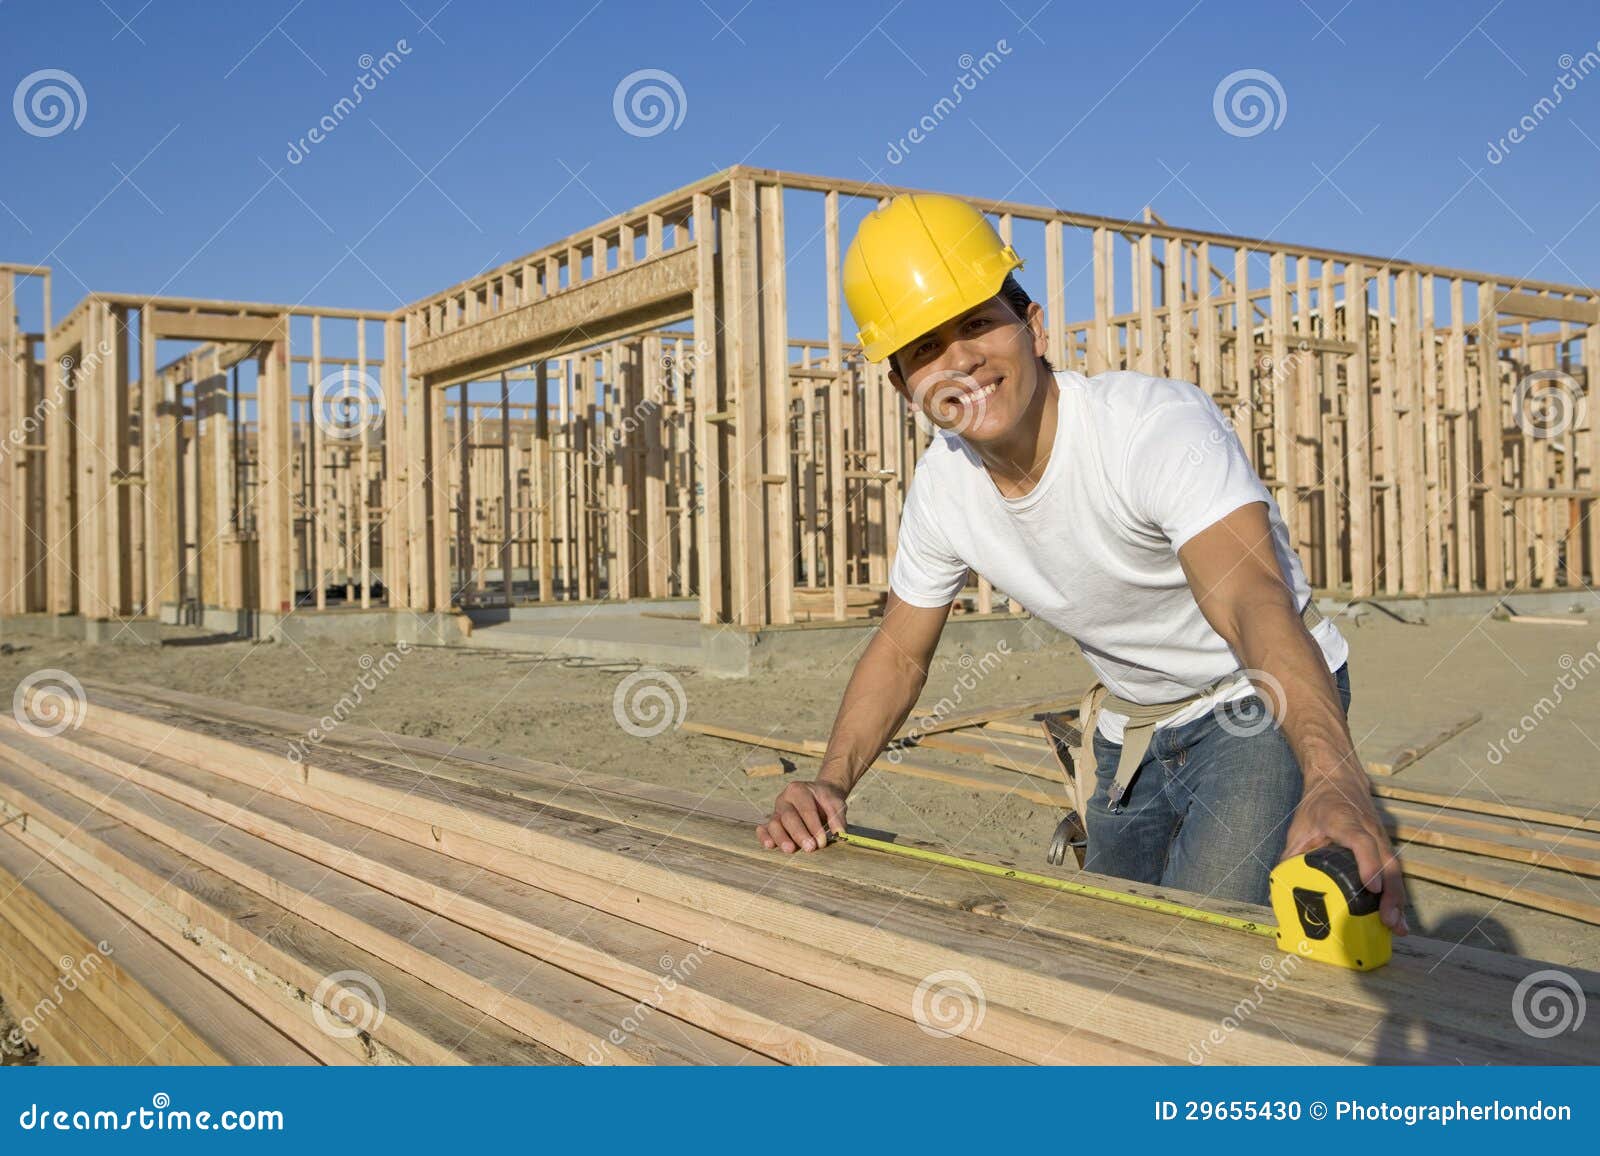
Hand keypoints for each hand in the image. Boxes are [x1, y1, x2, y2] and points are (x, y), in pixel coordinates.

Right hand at [756, 780, 847, 852]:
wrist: (818, 796)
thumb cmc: (826, 801)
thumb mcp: (836, 803)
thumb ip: (838, 817)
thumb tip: (840, 833)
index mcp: (798, 790)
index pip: (806, 809)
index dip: (814, 826)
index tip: (822, 842)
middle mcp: (784, 799)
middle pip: (788, 817)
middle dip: (799, 834)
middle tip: (810, 848)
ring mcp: (776, 811)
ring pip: (774, 824)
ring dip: (781, 838)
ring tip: (790, 849)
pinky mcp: (771, 823)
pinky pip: (764, 829)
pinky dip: (764, 837)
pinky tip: (769, 846)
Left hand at [1283, 775, 1409, 935]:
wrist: (1339, 778)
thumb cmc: (1318, 804)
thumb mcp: (1299, 827)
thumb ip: (1290, 857)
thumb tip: (1278, 889)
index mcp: (1344, 820)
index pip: (1361, 841)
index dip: (1368, 864)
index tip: (1373, 887)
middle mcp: (1368, 828)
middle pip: (1386, 861)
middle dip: (1390, 893)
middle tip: (1388, 921)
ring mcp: (1381, 837)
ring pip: (1394, 868)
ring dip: (1397, 898)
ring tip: (1396, 926)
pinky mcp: (1385, 845)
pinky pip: (1393, 870)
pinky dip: (1396, 892)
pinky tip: (1395, 914)